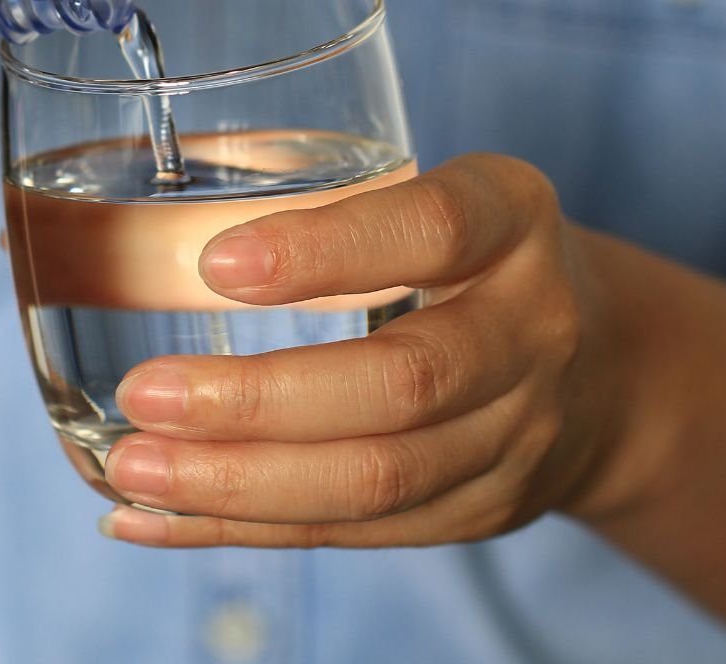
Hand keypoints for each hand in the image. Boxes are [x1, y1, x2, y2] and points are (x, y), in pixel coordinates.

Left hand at [99, 153, 621, 544]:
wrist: (593, 360)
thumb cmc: (469, 255)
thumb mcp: (429, 194)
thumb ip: (328, 203)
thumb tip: (156, 229)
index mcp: (510, 219)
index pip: (429, 230)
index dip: (324, 251)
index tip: (215, 264)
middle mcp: (530, 328)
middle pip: (401, 383)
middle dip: (258, 401)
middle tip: (145, 395)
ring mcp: (516, 433)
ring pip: (376, 479)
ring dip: (239, 483)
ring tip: (133, 467)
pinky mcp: (482, 508)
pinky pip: (359, 531)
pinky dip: (248, 527)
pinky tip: (158, 519)